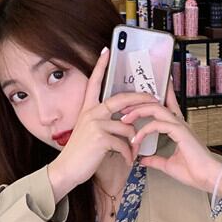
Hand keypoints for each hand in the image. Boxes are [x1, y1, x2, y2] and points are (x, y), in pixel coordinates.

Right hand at [47, 48, 161, 199]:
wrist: (67, 170)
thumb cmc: (81, 155)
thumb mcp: (90, 133)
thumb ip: (104, 123)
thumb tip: (124, 122)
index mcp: (88, 110)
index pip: (94, 83)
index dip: (100, 66)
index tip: (106, 51)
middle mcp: (91, 113)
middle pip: (121, 99)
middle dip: (140, 98)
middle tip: (154, 99)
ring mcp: (95, 124)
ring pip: (127, 126)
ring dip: (135, 140)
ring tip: (134, 151)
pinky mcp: (100, 137)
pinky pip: (124, 142)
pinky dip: (129, 153)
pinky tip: (127, 160)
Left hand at [120, 86, 221, 195]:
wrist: (209, 178)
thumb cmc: (194, 172)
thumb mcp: (168, 166)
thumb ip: (155, 161)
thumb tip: (143, 161)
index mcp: (177, 129)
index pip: (165, 107)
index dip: (152, 99)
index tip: (134, 102)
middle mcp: (179, 124)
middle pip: (156, 104)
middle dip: (138, 104)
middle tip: (123, 110)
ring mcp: (180, 126)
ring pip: (156, 109)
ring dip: (138, 112)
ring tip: (124, 120)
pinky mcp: (180, 132)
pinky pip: (158, 125)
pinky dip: (144, 131)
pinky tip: (135, 140)